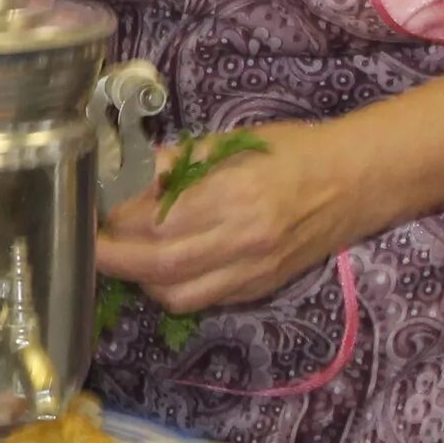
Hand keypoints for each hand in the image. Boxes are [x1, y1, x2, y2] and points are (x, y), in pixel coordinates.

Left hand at [96, 119, 368, 314]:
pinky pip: (202, 300)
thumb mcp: (229, 143)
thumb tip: (121, 174)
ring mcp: (253, 271)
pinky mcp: (259, 288)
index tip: (93, 207)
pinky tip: (158, 266)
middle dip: (111, 258)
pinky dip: (170, 287)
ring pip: (175, 294)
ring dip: (138, 277)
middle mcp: (243, 241)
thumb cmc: (292, 152)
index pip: (154, 222)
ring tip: (122, 253)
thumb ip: (173, 163)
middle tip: (86, 242)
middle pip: (157, 265)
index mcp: (234, 196)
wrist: (356, 182)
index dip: (115, 220)